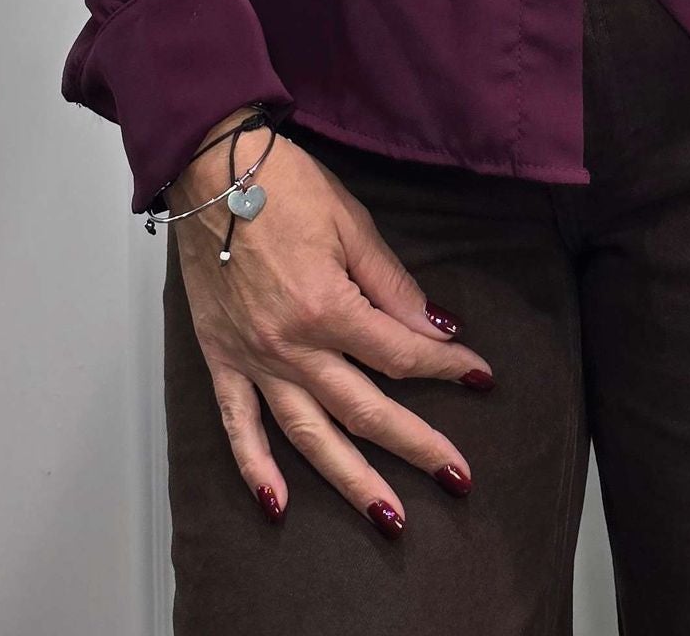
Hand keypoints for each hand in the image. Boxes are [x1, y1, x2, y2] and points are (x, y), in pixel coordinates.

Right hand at [168, 109, 494, 533]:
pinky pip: (237, 426)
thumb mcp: (352, 223)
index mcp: (328, 307)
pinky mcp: (220, 359)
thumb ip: (393, 284)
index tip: (480, 376)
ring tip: (388, 518)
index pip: (400, 354)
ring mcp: (254, 359)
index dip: (445, 366)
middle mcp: (291, 346)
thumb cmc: (284, 186)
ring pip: (308, 435)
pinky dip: (255, 469)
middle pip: (364, 409)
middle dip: (416, 445)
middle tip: (458, 476)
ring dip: (350, 480)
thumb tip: (435, 329)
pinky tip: (277, 506)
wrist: (210, 171)